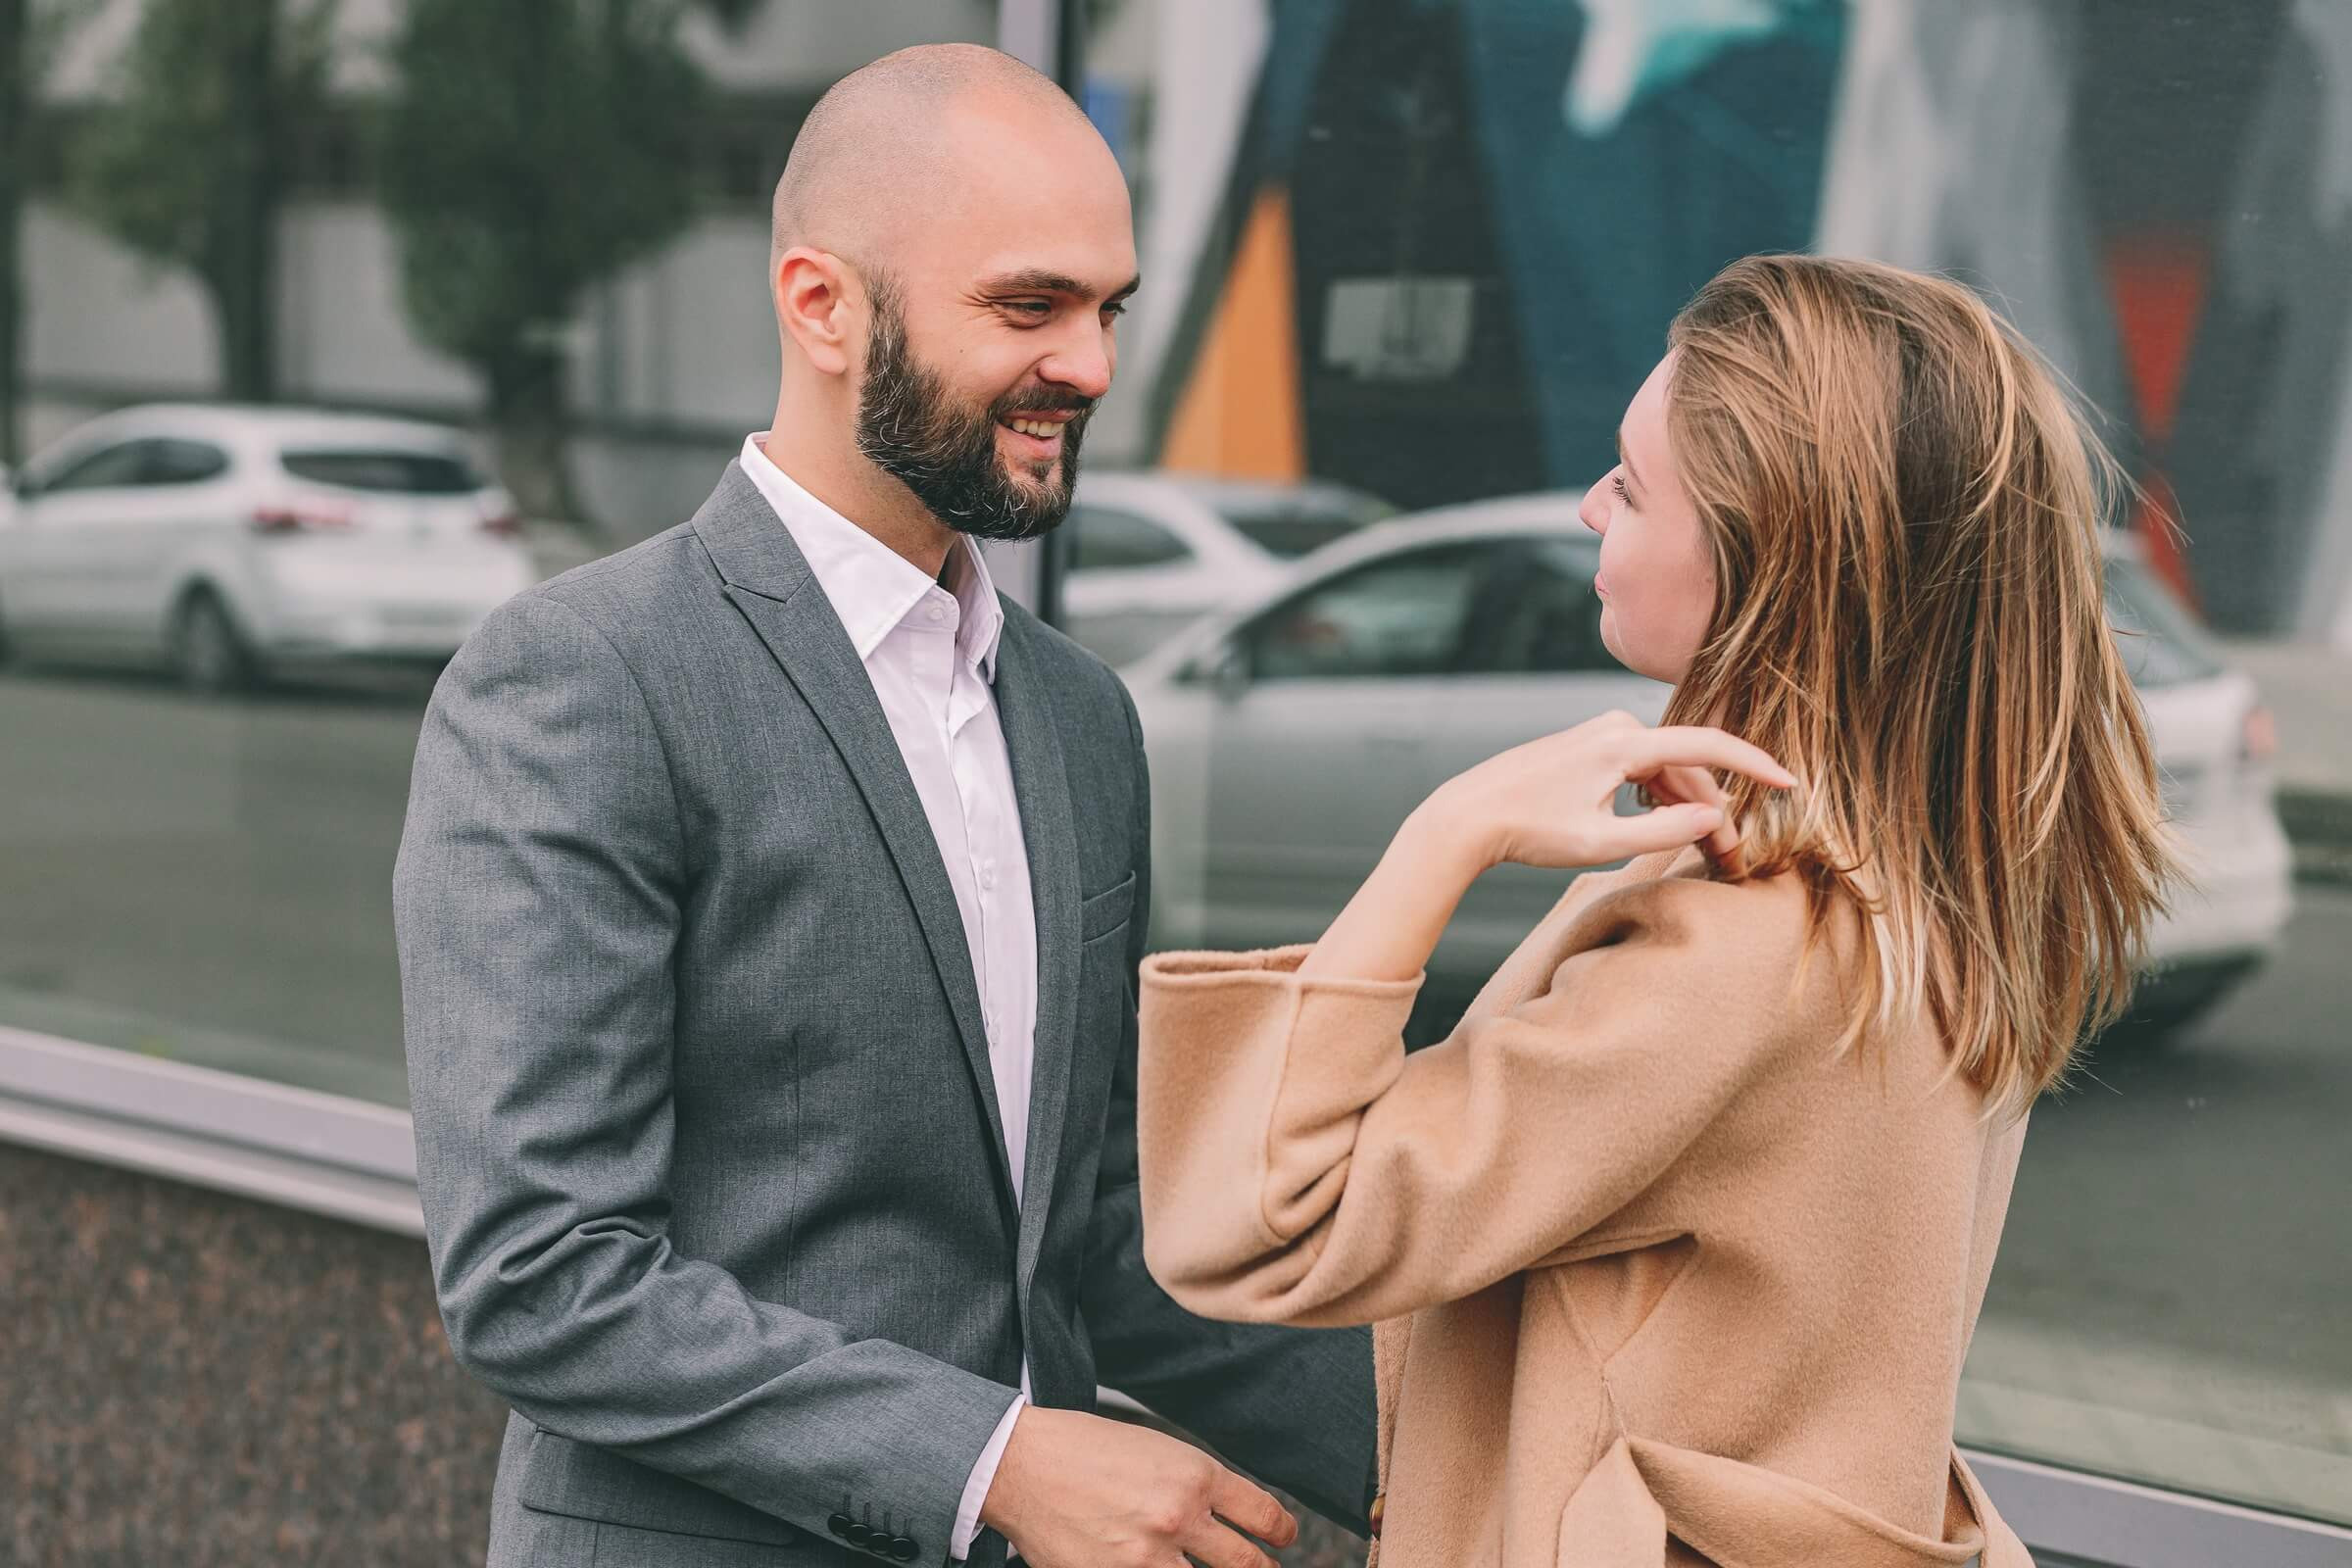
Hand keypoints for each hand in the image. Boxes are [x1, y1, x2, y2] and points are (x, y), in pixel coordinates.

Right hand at [978, 1406, 1294, 1567]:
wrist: (1021, 1464)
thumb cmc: (1083, 1450)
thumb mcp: (1154, 1450)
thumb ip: (1195, 1484)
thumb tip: (1227, 1515)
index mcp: (1194, 1473)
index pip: (1263, 1516)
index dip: (1282, 1533)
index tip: (1283, 1538)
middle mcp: (1178, 1515)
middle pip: (1247, 1564)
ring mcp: (1147, 1556)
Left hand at [1423, 711, 1796, 874]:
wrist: (1468, 816)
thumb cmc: (1529, 830)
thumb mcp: (1598, 842)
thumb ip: (1660, 832)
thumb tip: (1717, 816)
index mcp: (1622, 744)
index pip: (1707, 748)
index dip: (1755, 765)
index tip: (1790, 784)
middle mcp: (1616, 728)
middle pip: (1687, 768)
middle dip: (1714, 810)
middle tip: (1729, 860)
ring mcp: (1601, 734)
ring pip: (1665, 771)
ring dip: (1687, 807)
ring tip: (1703, 851)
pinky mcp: (1590, 747)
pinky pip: (1641, 770)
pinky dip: (1659, 798)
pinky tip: (1663, 826)